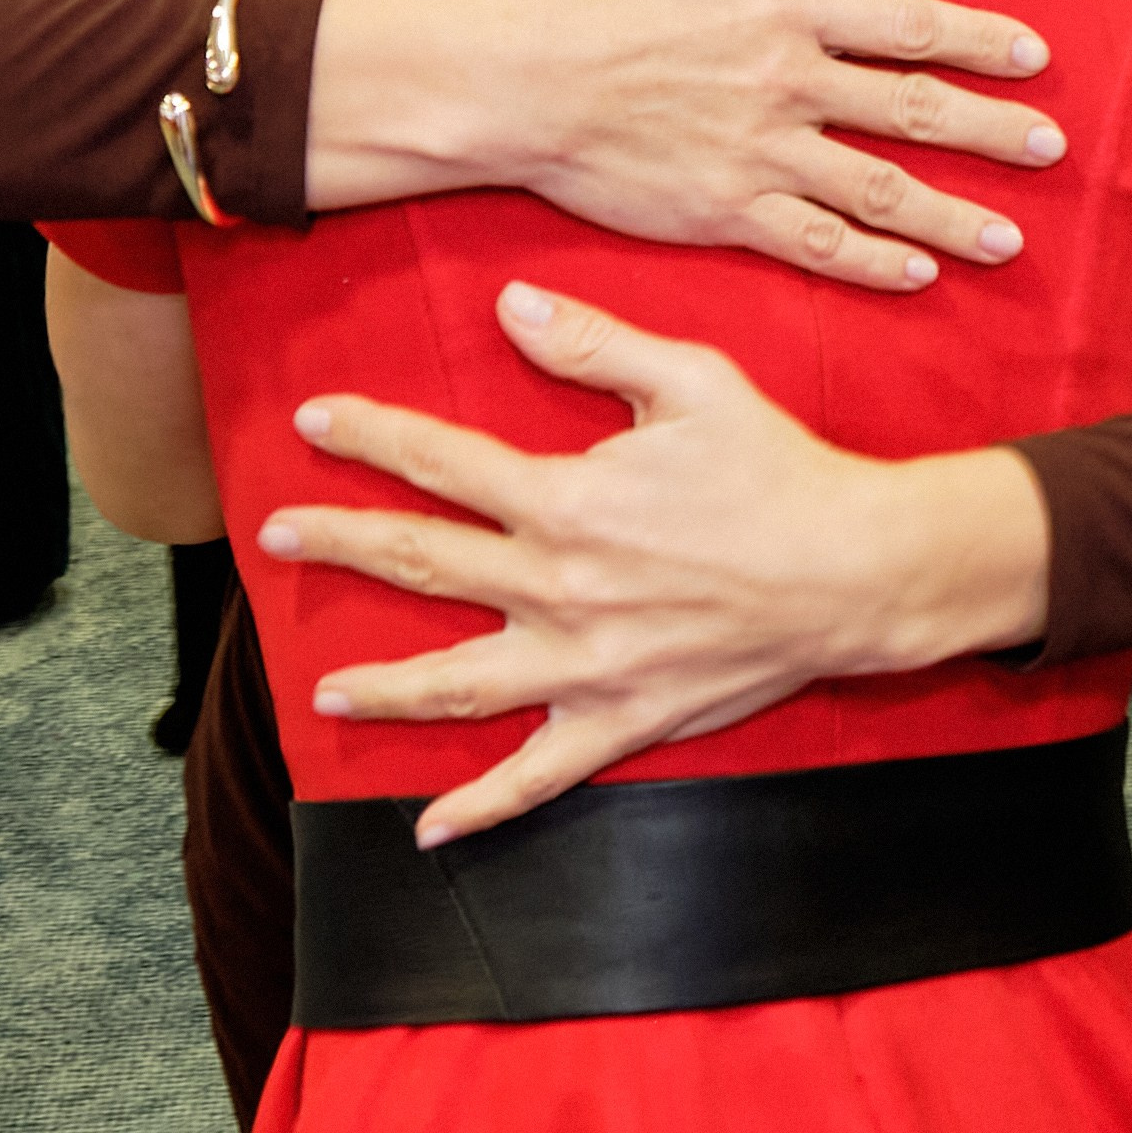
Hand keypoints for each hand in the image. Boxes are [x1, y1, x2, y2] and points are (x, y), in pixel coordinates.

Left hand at [262, 281, 1050, 845]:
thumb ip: (593, 345)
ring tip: (324, 689)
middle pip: (423, 563)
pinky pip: (535, 777)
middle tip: (276, 532)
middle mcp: (557, 588)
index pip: (442, 463)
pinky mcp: (619, 722)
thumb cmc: (775, 467)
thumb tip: (510, 305)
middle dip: (342, 542)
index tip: (313, 422)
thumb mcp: (690, 380)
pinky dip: (478, 809)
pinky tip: (429, 827)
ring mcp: (583, 667)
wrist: (854, 570)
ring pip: (454, 684)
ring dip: (381, 685)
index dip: (371, 437)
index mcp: (567, 500)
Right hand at [311, 0, 1065, 293]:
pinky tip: (917, 274)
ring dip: (954, 215)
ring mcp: (760, 153)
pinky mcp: (722, 211)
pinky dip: (873, 261)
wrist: (511, 73)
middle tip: (1052, 147)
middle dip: (992, 131)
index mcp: (784, 8)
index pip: (908, 26)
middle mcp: (789, 83)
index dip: (979, 41)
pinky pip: (815, 243)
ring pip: (881, 191)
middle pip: (914, 111)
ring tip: (1012, 236)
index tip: (1033, 56)